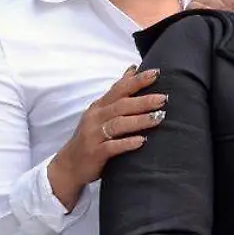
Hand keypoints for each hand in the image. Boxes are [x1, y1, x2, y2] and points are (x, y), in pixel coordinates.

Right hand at [49, 66, 166, 210]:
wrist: (69, 166)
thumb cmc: (91, 136)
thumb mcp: (102, 111)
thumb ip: (118, 93)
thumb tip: (134, 68)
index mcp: (99, 106)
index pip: (119, 89)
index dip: (137, 80)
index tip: (156, 73)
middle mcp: (95, 118)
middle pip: (121, 106)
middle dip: (143, 101)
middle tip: (163, 98)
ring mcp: (93, 135)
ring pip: (117, 124)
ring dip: (139, 120)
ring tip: (159, 118)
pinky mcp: (94, 153)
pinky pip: (111, 147)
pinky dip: (127, 143)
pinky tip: (142, 141)